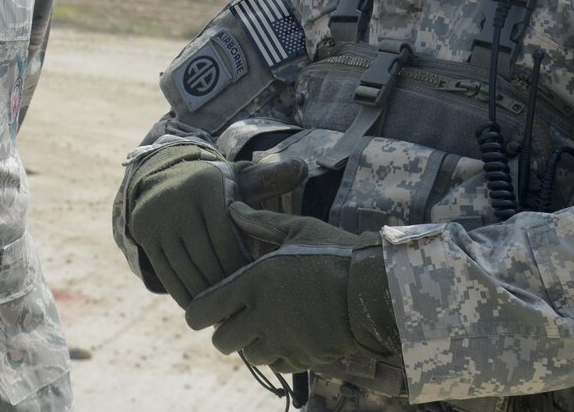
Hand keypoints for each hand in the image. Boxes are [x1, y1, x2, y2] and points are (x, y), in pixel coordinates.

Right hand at [125, 149, 306, 310]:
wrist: (165, 178)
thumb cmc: (217, 189)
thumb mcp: (239, 179)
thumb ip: (269, 179)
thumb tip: (302, 168)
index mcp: (207, 187)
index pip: (227, 240)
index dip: (243, 267)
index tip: (257, 286)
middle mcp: (178, 199)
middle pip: (206, 258)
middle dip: (226, 286)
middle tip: (243, 308)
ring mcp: (158, 217)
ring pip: (186, 268)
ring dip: (205, 295)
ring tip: (225, 312)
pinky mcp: (144, 233)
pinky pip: (166, 272)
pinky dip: (184, 293)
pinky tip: (200, 306)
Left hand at [183, 205, 396, 372]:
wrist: (375, 289)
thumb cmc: (336, 252)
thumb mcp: (297, 229)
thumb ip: (260, 222)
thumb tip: (232, 207)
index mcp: (253, 282)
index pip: (204, 308)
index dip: (197, 312)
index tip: (200, 310)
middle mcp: (262, 315)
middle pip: (222, 340)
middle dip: (223, 331)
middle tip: (231, 320)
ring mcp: (283, 340)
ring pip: (248, 355)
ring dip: (249, 344)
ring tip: (259, 328)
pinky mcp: (304, 357)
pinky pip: (276, 365)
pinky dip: (273, 356)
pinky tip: (282, 339)